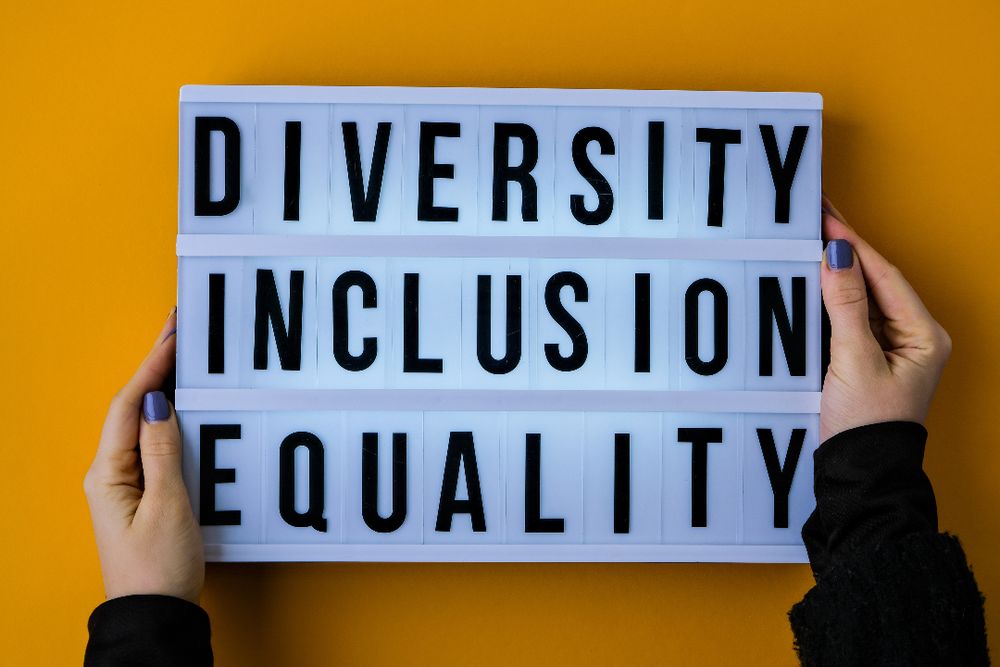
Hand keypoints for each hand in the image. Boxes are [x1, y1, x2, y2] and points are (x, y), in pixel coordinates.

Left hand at [84, 309, 203, 603]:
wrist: (156, 616)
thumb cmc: (159, 569)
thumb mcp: (168, 505)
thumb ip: (163, 450)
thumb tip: (159, 402)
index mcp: (108, 474)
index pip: (128, 405)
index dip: (151, 366)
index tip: (173, 334)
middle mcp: (110, 474)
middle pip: (131, 407)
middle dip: (154, 366)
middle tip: (178, 330)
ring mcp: (125, 484)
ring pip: (142, 422)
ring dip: (161, 386)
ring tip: (182, 356)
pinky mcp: (143, 494)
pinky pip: (152, 442)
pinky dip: (168, 416)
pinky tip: (184, 405)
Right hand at [819, 198, 951, 441]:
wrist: (858, 474)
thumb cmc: (866, 427)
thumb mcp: (854, 360)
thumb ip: (845, 305)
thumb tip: (840, 255)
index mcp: (924, 336)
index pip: (885, 276)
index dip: (854, 244)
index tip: (826, 218)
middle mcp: (913, 338)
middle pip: (875, 282)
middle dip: (846, 251)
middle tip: (815, 219)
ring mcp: (890, 349)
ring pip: (860, 298)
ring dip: (836, 273)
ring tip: (809, 243)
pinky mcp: (867, 360)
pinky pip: (849, 318)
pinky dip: (830, 300)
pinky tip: (812, 284)